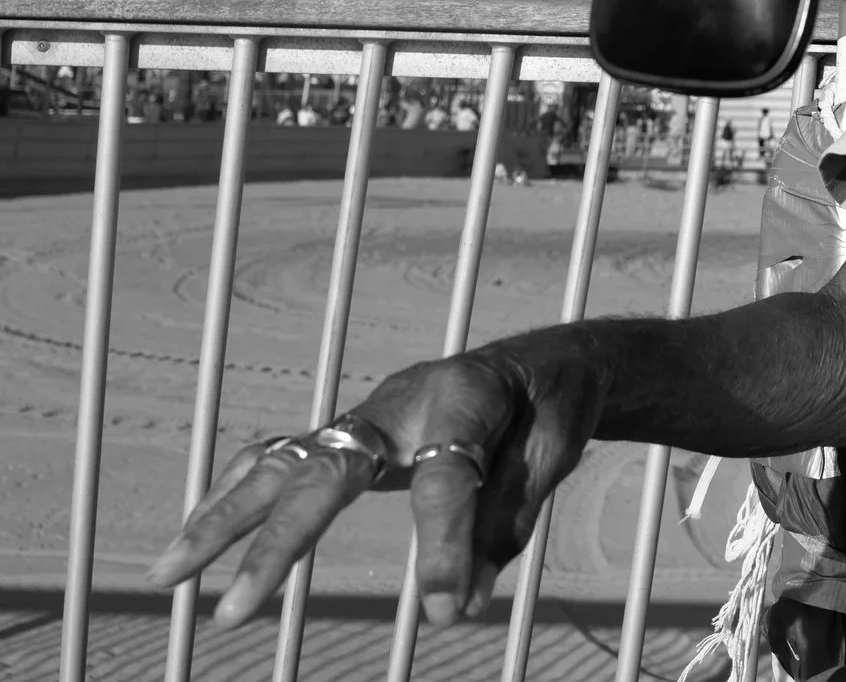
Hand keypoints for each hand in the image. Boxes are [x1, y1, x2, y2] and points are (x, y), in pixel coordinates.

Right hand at [147, 336, 601, 626]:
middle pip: (329, 470)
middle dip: (276, 543)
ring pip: (283, 464)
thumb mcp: (554, 456)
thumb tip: (458, 602)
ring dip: (221, 519)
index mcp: (467, 396)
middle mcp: (402, 401)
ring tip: (166, 572)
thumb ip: (504, 525)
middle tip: (232, 610)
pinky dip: (234, 495)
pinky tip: (196, 534)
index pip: (446, 477)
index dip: (444, 545)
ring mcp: (368, 417)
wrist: (544, 360)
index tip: (447, 608)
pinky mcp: (350, 435)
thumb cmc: (551, 407)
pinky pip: (282, 461)